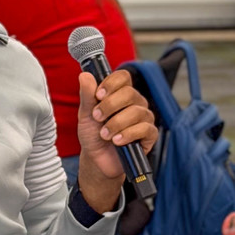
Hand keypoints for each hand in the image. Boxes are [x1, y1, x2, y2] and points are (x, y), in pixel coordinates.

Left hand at [76, 68, 156, 211]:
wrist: (97, 160)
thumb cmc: (93, 135)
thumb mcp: (86, 115)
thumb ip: (87, 96)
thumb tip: (84, 75)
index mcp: (120, 94)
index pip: (123, 77)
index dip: (111, 83)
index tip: (98, 95)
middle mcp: (135, 103)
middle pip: (129, 93)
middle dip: (110, 106)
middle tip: (97, 118)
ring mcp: (144, 118)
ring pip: (137, 112)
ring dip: (116, 123)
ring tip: (104, 135)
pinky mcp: (150, 135)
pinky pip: (145, 129)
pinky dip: (128, 135)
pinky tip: (117, 141)